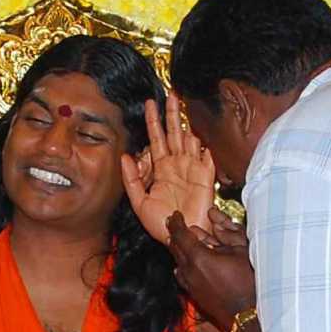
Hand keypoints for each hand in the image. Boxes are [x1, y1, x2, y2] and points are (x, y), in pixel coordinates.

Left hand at [123, 98, 218, 242]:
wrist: (181, 237)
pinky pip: (206, 158)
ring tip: (180, 105)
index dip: (153, 121)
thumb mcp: (139, 202)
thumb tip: (125, 156)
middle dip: (171, 113)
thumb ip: (131, 179)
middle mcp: (177, 164)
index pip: (156, 139)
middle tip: (170, 94)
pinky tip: (198, 135)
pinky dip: (204, 147)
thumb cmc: (161, 223)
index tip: (149, 103)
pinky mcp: (206, 177)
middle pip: (174, 133)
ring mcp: (192, 168)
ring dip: (185, 123)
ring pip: (189, 139)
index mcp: (161, 168)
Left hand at [169, 217, 256, 330]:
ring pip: (177, 261)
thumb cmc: (248, 282)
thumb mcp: (241, 251)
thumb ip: (227, 234)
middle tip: (175, 225)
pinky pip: (182, 275)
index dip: (176, 222)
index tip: (175, 215)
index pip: (180, 235)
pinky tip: (187, 263)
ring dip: (178, 250)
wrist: (247, 314)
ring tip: (182, 242)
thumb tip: (215, 222)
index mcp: (199, 257)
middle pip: (175, 248)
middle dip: (175, 234)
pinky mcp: (194, 293)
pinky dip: (183, 265)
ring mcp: (190, 284)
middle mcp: (189, 271)